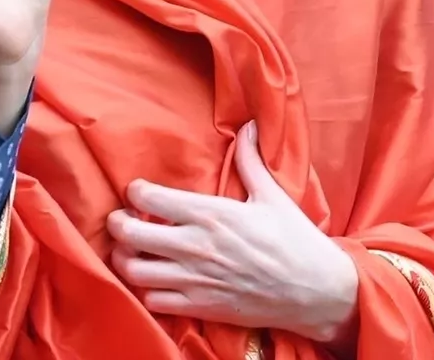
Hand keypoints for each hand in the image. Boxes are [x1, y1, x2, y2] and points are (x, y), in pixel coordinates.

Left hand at [105, 122, 358, 344]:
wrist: (316, 291)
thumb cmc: (296, 240)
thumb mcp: (272, 195)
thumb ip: (251, 161)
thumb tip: (248, 126)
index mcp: (210, 214)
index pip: (149, 199)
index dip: (135, 192)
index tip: (137, 191)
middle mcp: (195, 246)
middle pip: (130, 235)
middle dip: (118, 224)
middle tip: (122, 219)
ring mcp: (196, 280)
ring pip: (134, 271)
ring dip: (125, 259)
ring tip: (131, 251)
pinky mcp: (201, 307)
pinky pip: (154, 301)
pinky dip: (147, 290)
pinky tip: (155, 279)